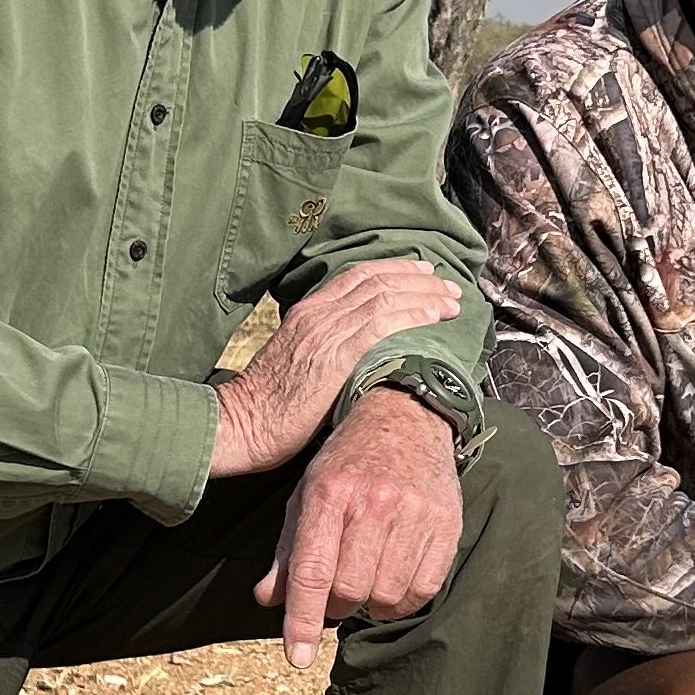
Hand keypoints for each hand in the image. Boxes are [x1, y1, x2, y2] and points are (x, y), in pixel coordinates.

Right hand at [211, 257, 462, 477]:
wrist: (242, 424)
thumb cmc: (268, 406)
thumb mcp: (297, 362)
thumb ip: (326, 348)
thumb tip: (359, 354)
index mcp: (308, 311)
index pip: (358, 276)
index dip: (395, 270)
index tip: (424, 275)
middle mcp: (318, 313)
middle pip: (377, 280)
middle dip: (419, 280)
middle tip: (448, 286)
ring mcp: (326, 331)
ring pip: (385, 296)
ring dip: (425, 296)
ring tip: (452, 301)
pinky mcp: (334, 354)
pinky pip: (382, 323)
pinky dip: (412, 315)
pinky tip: (434, 317)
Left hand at [254, 386, 463, 668]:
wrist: (405, 417)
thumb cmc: (347, 462)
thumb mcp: (306, 495)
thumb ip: (287, 550)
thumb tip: (268, 600)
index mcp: (328, 493)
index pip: (312, 572)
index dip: (302, 621)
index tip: (297, 657)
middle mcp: (373, 502)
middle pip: (350, 590)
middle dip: (337, 607)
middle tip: (337, 596)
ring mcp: (414, 512)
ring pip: (387, 595)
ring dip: (372, 605)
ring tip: (367, 584)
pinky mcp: (446, 522)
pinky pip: (424, 588)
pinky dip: (405, 601)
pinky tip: (394, 583)